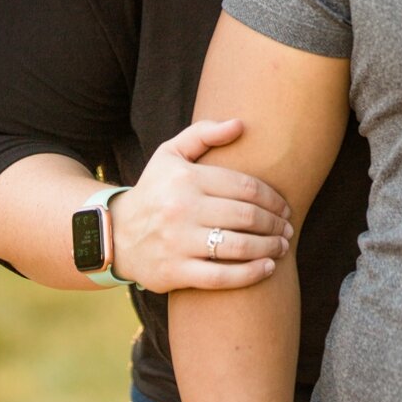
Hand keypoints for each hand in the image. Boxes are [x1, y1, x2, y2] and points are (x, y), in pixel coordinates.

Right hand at [112, 118, 293, 291]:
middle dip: (275, 224)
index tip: (284, 207)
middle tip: (287, 228)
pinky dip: (251, 274)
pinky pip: (223, 277)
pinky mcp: (175, 272)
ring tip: (281, 247)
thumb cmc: (153, 191)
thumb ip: (203, 134)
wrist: (113, 233)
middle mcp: (180, 209)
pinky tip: (267, 268)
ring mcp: (178, 242)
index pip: (244, 186)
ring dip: (270, 248)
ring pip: (239, 246)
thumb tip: (241, 125)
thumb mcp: (169, 155)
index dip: (273, 198)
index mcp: (185, 178)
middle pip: (246, 216)